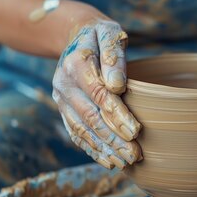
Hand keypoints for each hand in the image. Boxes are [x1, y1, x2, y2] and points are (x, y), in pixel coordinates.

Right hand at [52, 19, 141, 168]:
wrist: (75, 35)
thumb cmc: (100, 35)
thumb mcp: (109, 33)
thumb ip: (114, 55)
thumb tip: (117, 85)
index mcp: (76, 63)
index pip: (99, 94)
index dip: (117, 115)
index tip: (136, 132)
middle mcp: (63, 83)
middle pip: (91, 116)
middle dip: (113, 139)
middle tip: (134, 155)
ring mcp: (61, 98)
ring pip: (82, 129)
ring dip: (104, 149)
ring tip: (125, 162)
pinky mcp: (63, 108)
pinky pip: (76, 132)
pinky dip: (92, 149)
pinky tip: (109, 161)